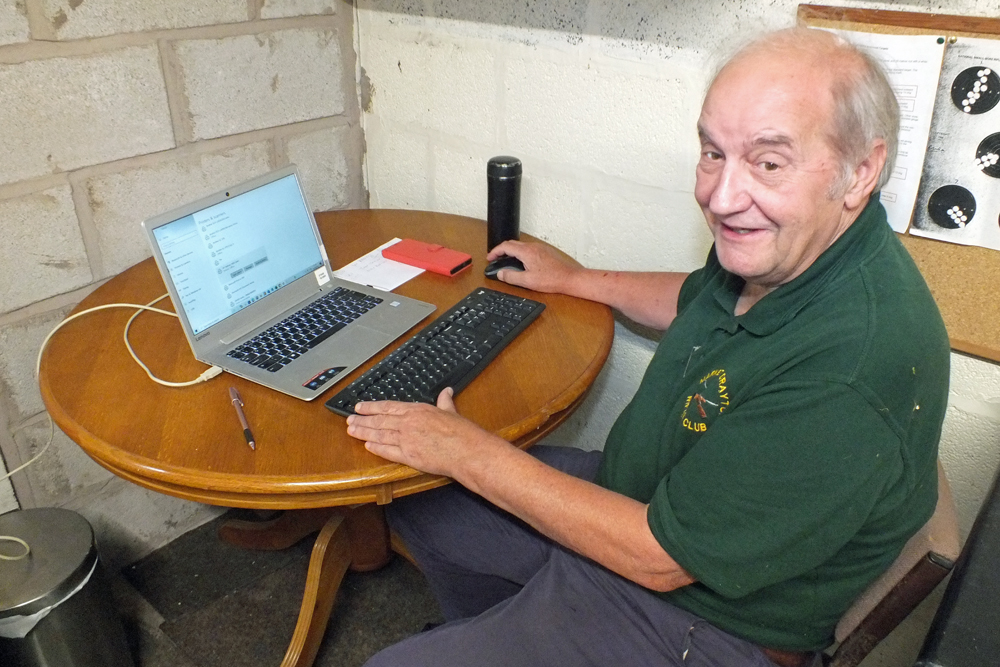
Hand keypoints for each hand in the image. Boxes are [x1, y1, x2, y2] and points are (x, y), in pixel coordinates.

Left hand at [346, 388, 504, 477]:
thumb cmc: (462, 432)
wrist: (466, 450)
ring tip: (351, 431)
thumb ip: (445, 402)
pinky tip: (367, 445)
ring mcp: (406, 439)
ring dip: (363, 432)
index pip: (388, 406)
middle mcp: (408, 423)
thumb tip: (446, 392)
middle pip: (379, 420)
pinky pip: (387, 451)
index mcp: (418, 410)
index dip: (372, 407)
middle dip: (362, 420)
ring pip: (379, 434)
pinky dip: (376, 448)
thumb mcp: (451, 411)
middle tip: (349, 419)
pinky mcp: (408, 455)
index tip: (360, 407)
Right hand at [486, 240, 579, 292]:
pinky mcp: (546, 251)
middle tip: (496, 259)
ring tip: (507, 261)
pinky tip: (522, 262)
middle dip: (501, 250)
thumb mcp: (527, 281)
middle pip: (512, 244)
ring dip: (511, 251)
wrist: (569, 278)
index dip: (495, 252)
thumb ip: (511, 276)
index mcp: (526, 252)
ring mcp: (540, 248)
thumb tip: (500, 273)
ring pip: (521, 245)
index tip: (490, 258)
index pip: (505, 246)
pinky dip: (521, 253)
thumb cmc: (551, 279)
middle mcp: (533, 247)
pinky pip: (529, 248)